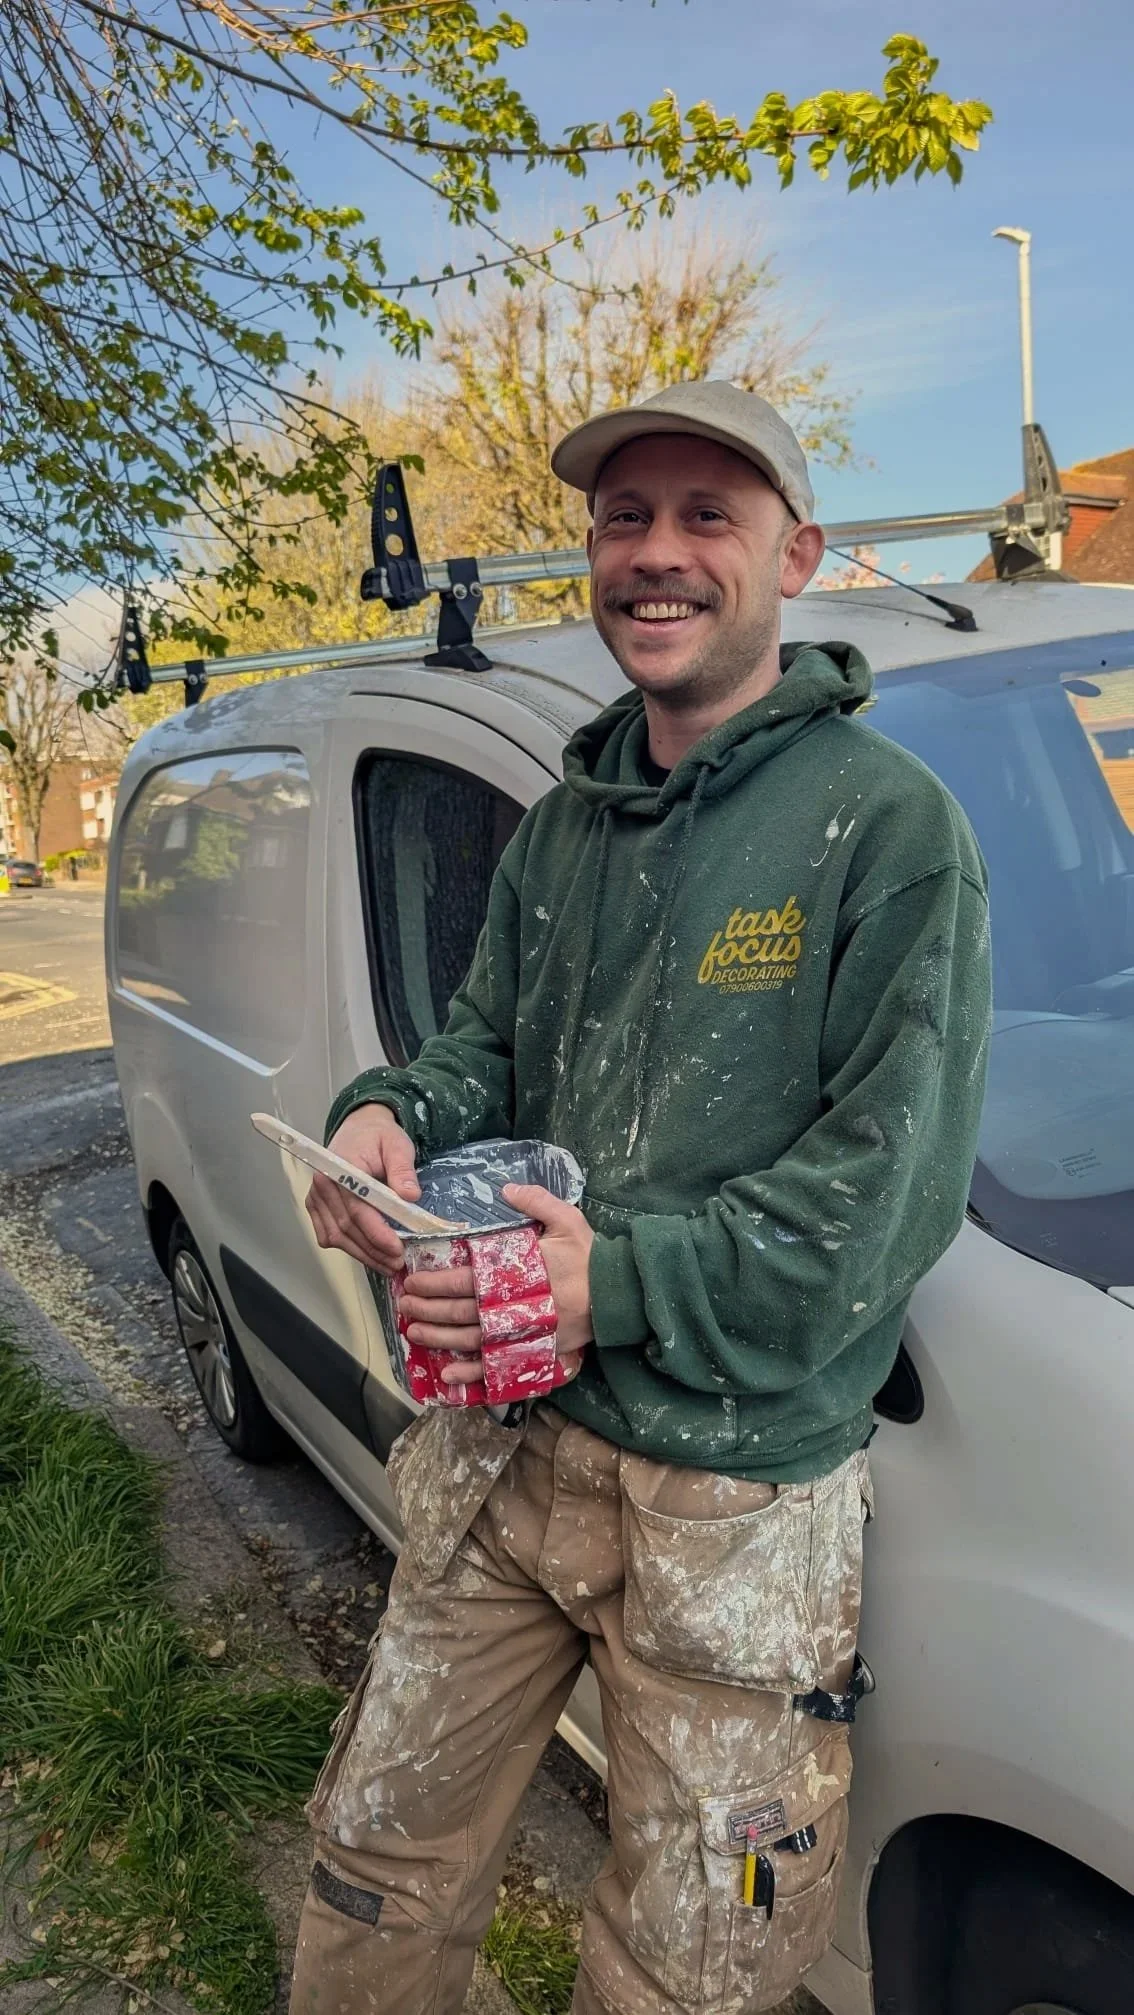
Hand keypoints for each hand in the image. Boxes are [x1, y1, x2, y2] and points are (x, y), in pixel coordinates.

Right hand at [305, 1104, 419, 1276]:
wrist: (358, 1129)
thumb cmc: (379, 1137)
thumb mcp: (398, 1145)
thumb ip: (403, 1169)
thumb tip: (411, 1196)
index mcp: (341, 1169)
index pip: (357, 1210)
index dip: (377, 1234)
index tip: (397, 1250)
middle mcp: (323, 1185)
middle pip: (346, 1228)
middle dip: (374, 1251)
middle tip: (397, 1264)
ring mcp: (316, 1197)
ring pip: (336, 1236)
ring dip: (363, 1255)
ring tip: (387, 1265)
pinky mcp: (315, 1206)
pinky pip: (327, 1235)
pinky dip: (348, 1248)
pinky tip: (369, 1255)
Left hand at [399, 1184, 593, 1387]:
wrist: (620, 1296)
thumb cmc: (590, 1258)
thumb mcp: (568, 1220)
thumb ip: (536, 1201)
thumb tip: (506, 1189)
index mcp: (516, 1273)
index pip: (465, 1278)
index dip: (435, 1282)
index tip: (413, 1281)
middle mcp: (513, 1306)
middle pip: (460, 1311)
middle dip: (427, 1310)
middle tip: (404, 1307)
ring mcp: (521, 1333)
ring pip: (470, 1339)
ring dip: (439, 1338)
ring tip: (414, 1334)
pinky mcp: (532, 1352)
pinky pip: (495, 1367)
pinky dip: (470, 1372)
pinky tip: (448, 1373)